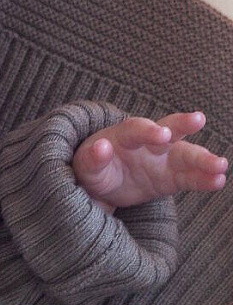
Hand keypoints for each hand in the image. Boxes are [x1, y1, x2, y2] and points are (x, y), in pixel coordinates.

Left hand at [72, 111, 227, 211]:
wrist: (102, 184)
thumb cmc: (93, 168)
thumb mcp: (85, 165)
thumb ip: (92, 158)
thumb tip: (100, 147)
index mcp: (124, 135)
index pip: (137, 128)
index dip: (148, 131)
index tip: (162, 135)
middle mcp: (149, 142)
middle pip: (169, 129)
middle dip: (183, 125)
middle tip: (198, 120)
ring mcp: (164, 158)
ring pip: (186, 153)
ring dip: (203, 158)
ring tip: (221, 165)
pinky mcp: (173, 177)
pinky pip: (191, 177)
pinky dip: (204, 179)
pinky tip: (218, 181)